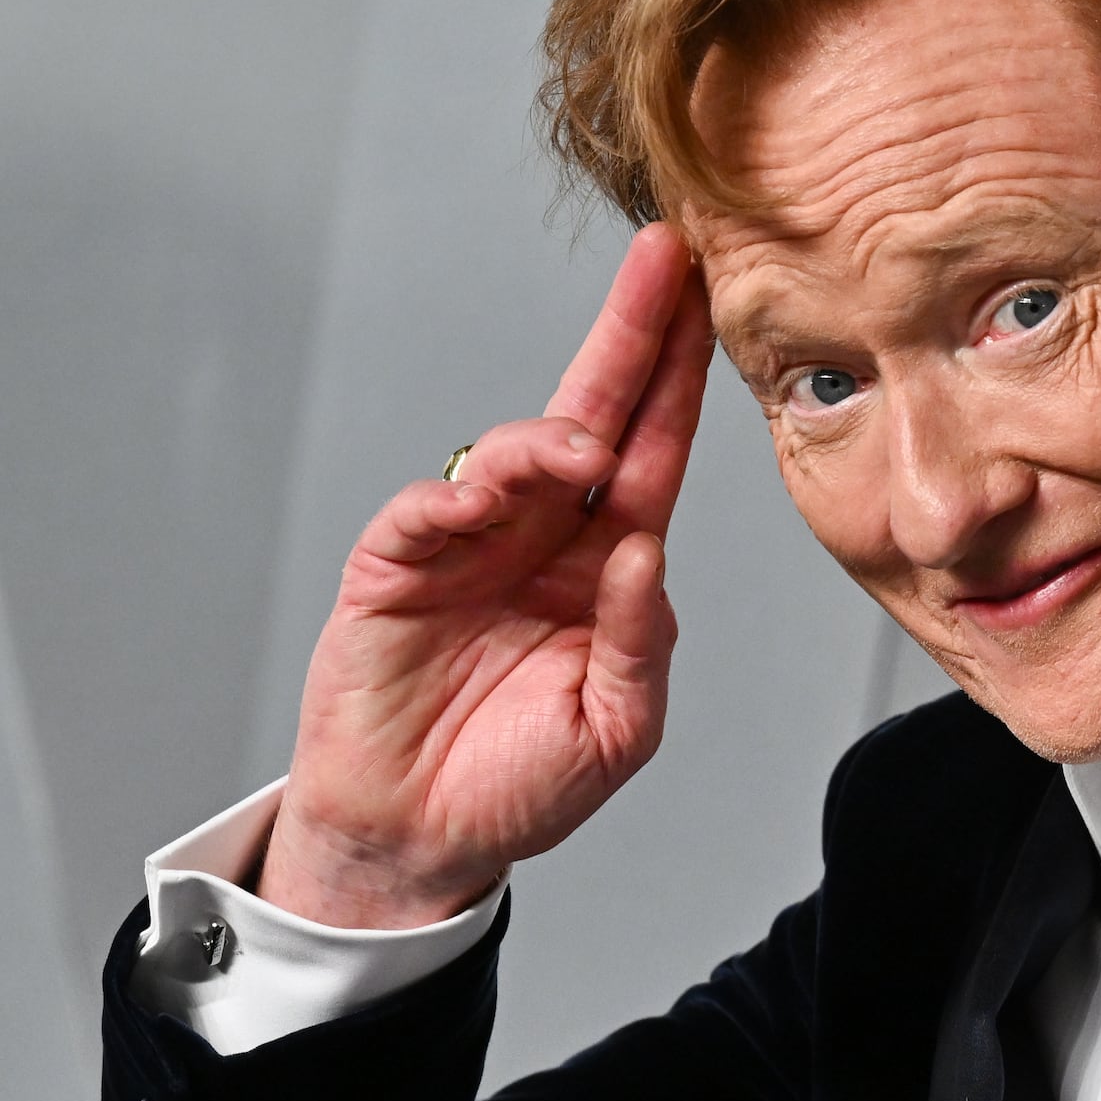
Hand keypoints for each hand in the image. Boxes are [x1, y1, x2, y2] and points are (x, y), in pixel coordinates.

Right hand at [257, 226, 713, 928]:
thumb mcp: (615, 729)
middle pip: (591, 415)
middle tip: (660, 257)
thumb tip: (644, 552)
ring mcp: (468, 545)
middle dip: (627, 334)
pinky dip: (450, 500)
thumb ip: (638, 643)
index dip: (678, 379)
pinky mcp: (395, 570)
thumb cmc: (521, 784)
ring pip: (511, 456)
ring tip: (579, 450)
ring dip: (547, 437)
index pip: (651, 452)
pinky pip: (422, 513)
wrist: (418, 842)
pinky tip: (478, 507)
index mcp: (604, 563)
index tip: (706, 301)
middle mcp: (542, 535)